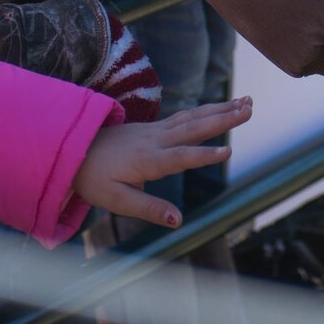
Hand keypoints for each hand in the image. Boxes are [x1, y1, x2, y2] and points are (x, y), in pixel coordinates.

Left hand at [72, 96, 249, 226]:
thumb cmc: (94, 178)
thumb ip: (149, 209)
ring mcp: (156, 131)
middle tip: (250, 108)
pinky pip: (186, 116)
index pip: (180, 157)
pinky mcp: (156, 128)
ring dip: (221, 109)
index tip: (229, 149)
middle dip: (224, 118)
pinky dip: (207, 110)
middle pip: (194, 127)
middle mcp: (155, 140)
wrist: (73, 148)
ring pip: (193, 117)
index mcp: (147, 160)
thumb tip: (179, 221)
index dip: (204, 155)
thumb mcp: (117, 201)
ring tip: (246, 102)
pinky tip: (222, 106)